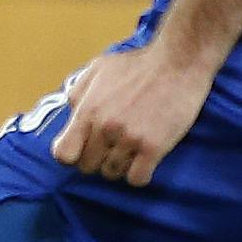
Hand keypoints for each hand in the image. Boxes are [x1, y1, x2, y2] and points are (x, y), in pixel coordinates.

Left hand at [49, 43, 213, 186]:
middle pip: (87, 167)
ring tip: (129, 150)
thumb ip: (78, 94)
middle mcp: (104, 128)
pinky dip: (139, 174)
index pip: (63, 154)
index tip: (82, 150)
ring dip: (119, 166)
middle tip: (111, 147)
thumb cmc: (137, 65)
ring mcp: (129, 139)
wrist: (177, 62)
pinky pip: (137, 179)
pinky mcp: (154, 148)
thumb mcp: (97, 70)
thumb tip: (70, 116)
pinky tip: (144, 160)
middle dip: (96, 159)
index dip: (71, 156)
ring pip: (112, 174)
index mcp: (87, 110)